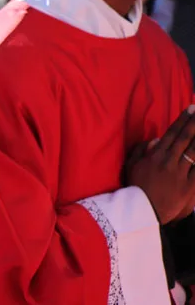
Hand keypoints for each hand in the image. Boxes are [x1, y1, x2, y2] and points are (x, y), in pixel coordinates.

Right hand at [127, 105, 194, 223]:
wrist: (143, 210)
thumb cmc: (135, 186)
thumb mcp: (131, 165)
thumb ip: (141, 150)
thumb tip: (156, 140)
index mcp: (156, 155)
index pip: (172, 134)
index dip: (183, 120)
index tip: (191, 109)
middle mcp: (170, 161)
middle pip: (186, 139)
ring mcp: (181, 173)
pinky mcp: (189, 186)